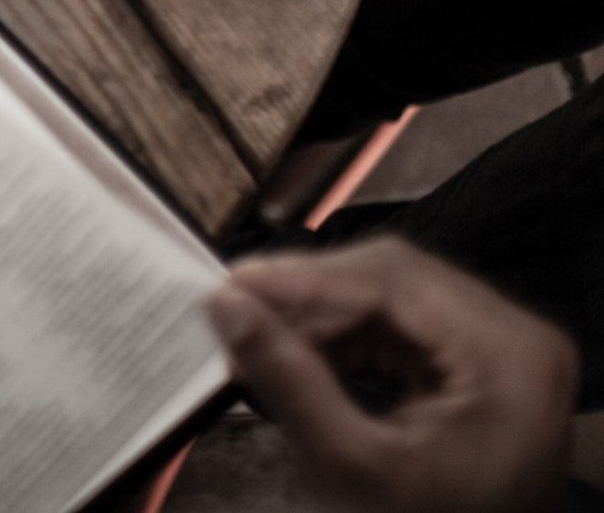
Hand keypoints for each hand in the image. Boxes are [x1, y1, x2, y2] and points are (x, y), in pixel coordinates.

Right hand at [211, 240, 576, 512]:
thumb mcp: (352, 466)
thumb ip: (288, 381)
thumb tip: (225, 306)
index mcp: (508, 357)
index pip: (394, 281)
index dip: (304, 277)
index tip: (232, 285)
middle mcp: (518, 337)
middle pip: (395, 280)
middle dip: (309, 296)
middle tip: (237, 311)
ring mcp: (506, 349)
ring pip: (395, 297)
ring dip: (322, 316)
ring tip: (260, 339)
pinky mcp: (486, 364)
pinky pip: (406, 325)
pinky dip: (348, 337)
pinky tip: (301, 353)